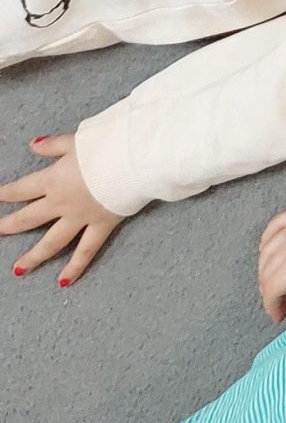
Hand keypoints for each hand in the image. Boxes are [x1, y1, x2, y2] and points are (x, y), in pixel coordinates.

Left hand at [0, 135, 126, 287]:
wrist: (135, 160)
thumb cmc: (108, 146)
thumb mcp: (77, 140)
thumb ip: (53, 146)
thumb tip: (34, 145)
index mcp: (53, 180)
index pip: (20, 190)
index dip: (4, 194)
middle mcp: (61, 203)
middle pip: (28, 218)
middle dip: (9, 226)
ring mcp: (80, 217)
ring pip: (51, 242)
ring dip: (33, 257)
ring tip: (19, 270)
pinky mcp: (101, 225)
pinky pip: (86, 250)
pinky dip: (75, 267)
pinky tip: (63, 282)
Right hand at [256, 186, 285, 321]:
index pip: (272, 289)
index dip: (273, 306)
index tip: (282, 316)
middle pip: (266, 273)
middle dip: (271, 293)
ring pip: (265, 252)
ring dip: (266, 271)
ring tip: (279, 281)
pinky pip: (272, 227)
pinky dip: (266, 242)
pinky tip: (268, 248)